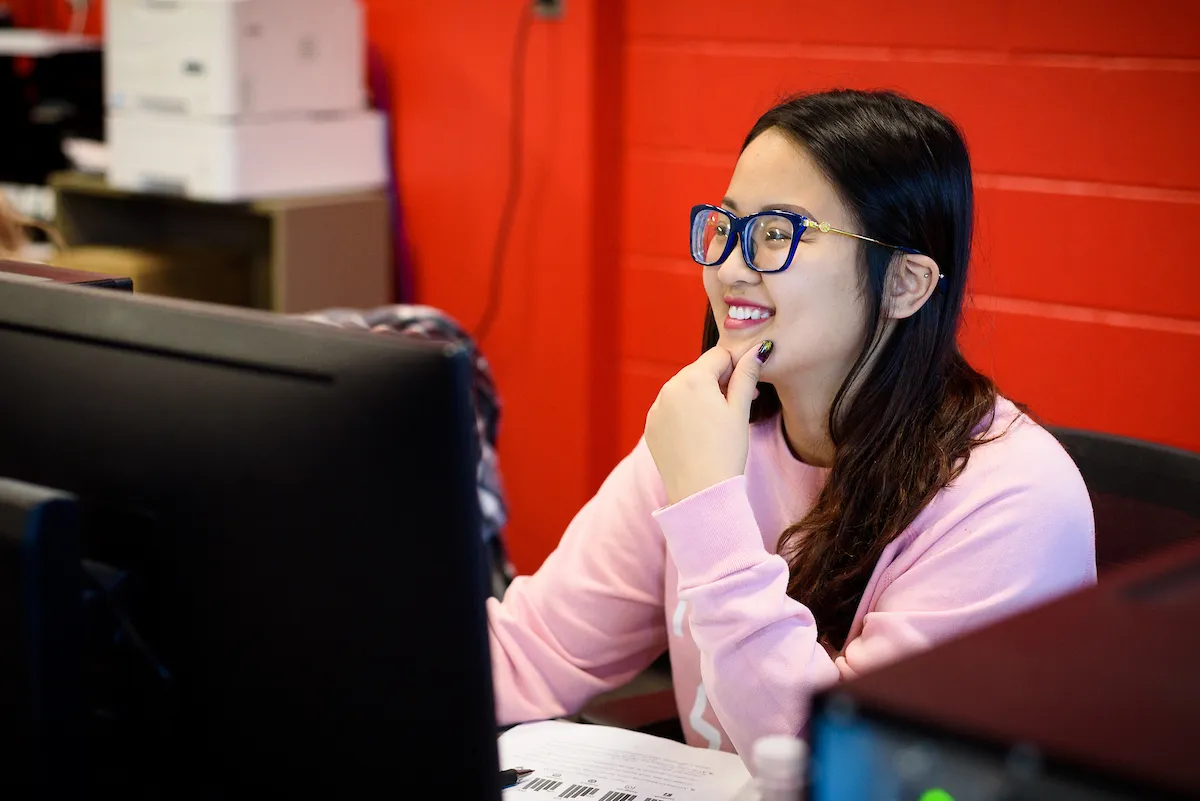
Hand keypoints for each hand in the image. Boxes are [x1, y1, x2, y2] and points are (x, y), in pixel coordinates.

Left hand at [644, 341, 772, 504]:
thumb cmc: (726, 451)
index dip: (737, 368)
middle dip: (719, 382)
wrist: (700, 492)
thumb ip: (747, 374)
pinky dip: (685, 414)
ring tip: (718, 423)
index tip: (748, 389)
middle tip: (738, 406)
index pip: (719, 355)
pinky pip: (670, 409)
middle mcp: (669, 387)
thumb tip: (759, 349)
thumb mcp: (740, 410)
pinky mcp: (651, 425)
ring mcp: (656, 407)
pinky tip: (698, 434)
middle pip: (699, 371)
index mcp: (693, 378)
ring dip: (701, 397)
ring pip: (684, 389)